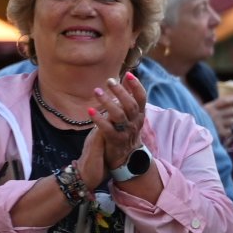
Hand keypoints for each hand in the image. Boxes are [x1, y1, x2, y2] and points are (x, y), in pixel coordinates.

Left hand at [80, 71, 149, 187]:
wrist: (126, 159)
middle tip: (109, 81)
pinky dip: (99, 119)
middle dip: (120, 91)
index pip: (142, 98)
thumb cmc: (126, 132)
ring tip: (97, 91)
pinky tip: (90, 110)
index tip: (128, 74)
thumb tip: (126, 77)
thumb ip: (128, 97)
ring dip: (108, 102)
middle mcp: (135, 123)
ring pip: (119, 115)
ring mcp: (126, 132)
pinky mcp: (115, 141)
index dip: (136, 86)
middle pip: (130, 104)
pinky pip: (107, 129)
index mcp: (139, 115)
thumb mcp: (130, 115)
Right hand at [203, 91, 232, 143]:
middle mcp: (214, 114)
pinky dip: (227, 132)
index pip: (225, 101)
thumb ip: (216, 107)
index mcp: (210, 107)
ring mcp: (216, 123)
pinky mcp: (218, 133)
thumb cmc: (200, 120)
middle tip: (228, 116)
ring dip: (229, 123)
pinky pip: (229, 131)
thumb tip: (231, 104)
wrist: (190, 133)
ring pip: (232, 121)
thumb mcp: (206, 110)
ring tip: (220, 124)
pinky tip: (220, 131)